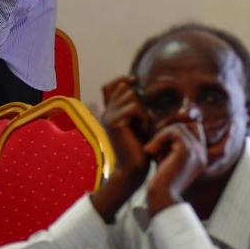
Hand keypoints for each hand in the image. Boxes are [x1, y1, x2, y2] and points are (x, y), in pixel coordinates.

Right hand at [90, 75, 153, 220]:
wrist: (133, 169)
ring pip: (130, 96)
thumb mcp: (139, 123)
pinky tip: (143, 130)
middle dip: (139, 98)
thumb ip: (136, 107)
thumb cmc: (141, 148)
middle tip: (143, 119)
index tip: (135, 81)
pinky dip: (143, 117)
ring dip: (142, 108)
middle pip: (123, 87)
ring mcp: (108, 117)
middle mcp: (106, 112)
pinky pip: (134, 107)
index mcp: (110, 112)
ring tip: (143, 125)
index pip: (110, 85)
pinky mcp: (114, 123)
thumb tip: (139, 88)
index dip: (122, 79)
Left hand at [143, 118, 207, 215]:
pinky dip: (158, 138)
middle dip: (169, 131)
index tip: (160, 136)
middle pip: (188, 125)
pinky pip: (173, 132)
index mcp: (200, 156)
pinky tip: (150, 151)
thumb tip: (162, 131)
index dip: (180, 127)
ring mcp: (196, 151)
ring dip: (160, 136)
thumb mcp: (166, 160)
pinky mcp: (186, 151)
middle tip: (154, 146)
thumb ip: (169, 145)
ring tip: (151, 151)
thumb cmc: (160, 181)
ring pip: (179, 127)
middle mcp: (202, 153)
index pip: (196, 129)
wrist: (162, 196)